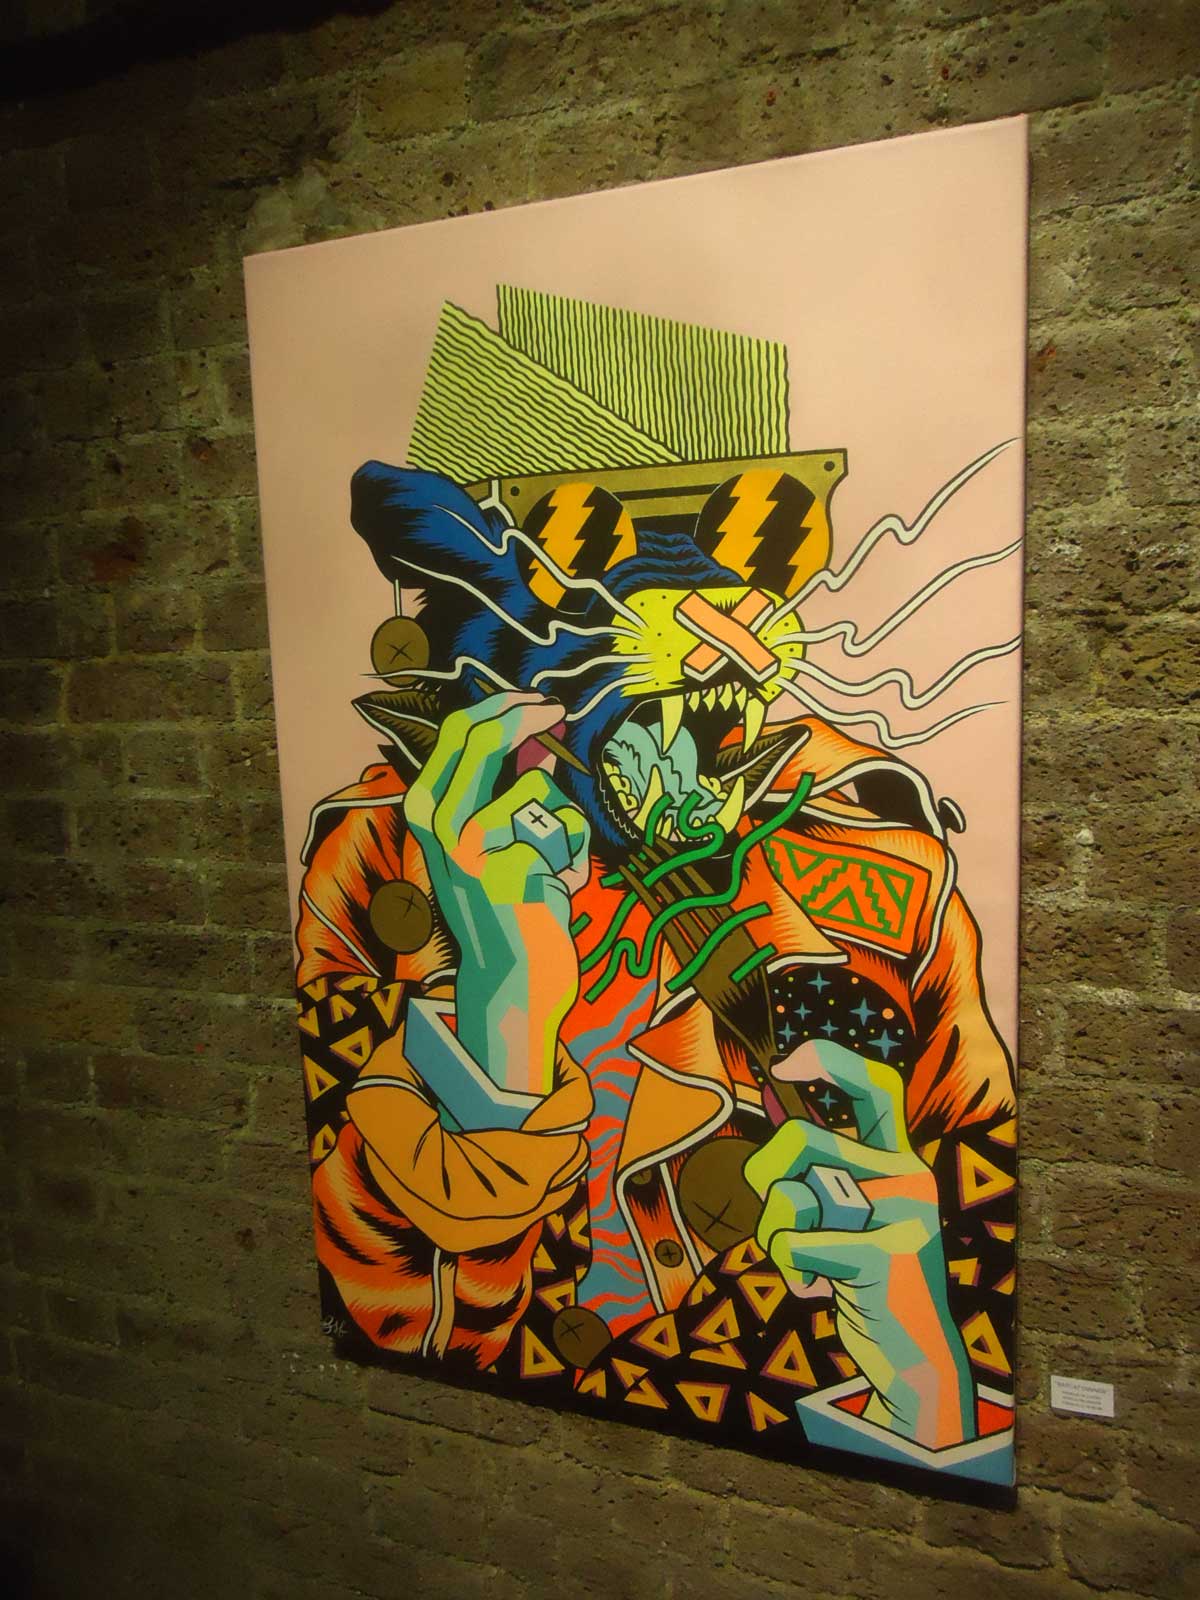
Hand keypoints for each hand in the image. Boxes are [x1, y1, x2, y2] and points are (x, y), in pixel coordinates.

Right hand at [404, 692, 589, 1094]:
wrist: (508, 978)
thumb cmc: (504, 905)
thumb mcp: (493, 840)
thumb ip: (507, 787)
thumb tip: (539, 733)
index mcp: (425, 809)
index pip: (459, 732)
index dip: (503, 706)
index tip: (540, 703)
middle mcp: (438, 822)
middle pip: (485, 736)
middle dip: (529, 715)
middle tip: (558, 710)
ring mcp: (471, 844)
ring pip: (538, 786)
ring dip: (560, 819)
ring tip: (549, 860)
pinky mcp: (511, 865)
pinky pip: (564, 830)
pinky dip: (573, 854)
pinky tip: (556, 885)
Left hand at [744, 1040, 975, 1448]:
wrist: (916, 1359)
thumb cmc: (869, 1278)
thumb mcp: (856, 1213)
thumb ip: (828, 1168)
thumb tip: (777, 1107)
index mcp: (902, 1160)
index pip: (876, 1086)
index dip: (829, 1061)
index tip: (782, 1067)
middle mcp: (909, 1177)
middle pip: (801, 1139)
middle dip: (765, 1176)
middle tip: (776, 1214)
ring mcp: (902, 1216)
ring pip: (791, 1196)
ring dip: (775, 1233)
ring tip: (804, 1261)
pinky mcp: (885, 1257)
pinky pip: (795, 1245)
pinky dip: (788, 1269)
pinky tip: (816, 1288)